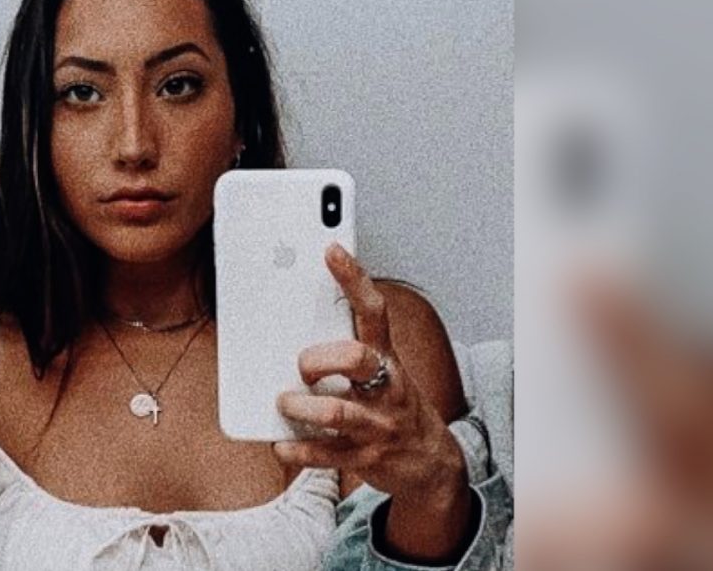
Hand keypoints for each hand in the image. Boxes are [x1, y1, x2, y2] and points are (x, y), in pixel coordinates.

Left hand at [273, 242, 473, 561]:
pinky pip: (324, 453)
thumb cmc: (393, 406)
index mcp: (387, 359)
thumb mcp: (382, 372)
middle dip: (318, 358)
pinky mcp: (365, 457)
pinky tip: (282, 442)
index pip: (374, 310)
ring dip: (299, 407)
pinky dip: (295, 448)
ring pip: (335, 411)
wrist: (431, 463)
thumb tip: (294, 324)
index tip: (331, 250)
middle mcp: (386, 388)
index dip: (353, 278)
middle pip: (356, 358)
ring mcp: (377, 424)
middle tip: (300, 365)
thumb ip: (347, 348)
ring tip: (284, 402)